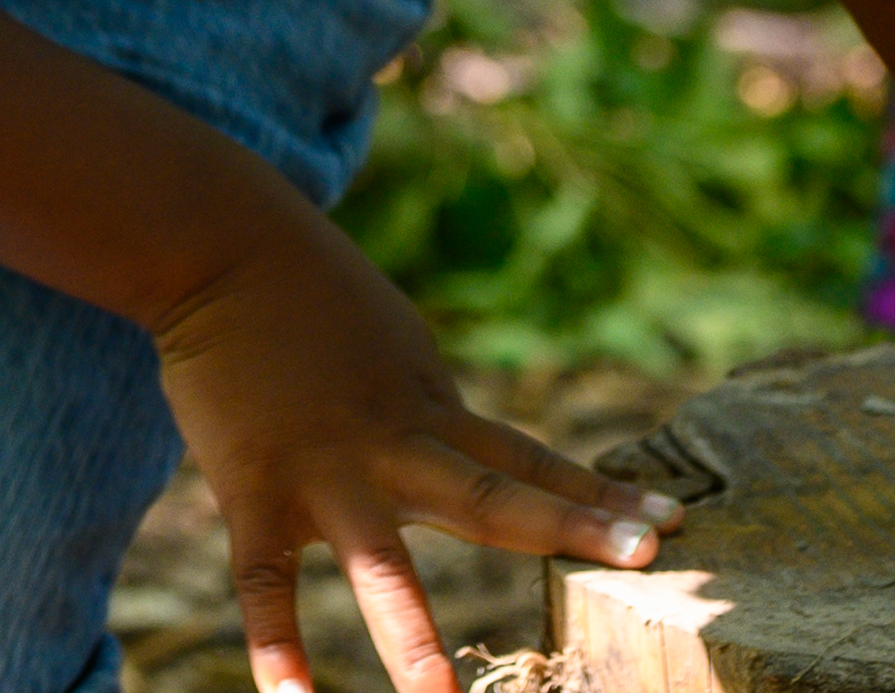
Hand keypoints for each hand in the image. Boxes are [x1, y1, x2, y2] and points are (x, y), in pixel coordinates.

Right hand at [150, 218, 679, 692]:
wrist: (220, 245)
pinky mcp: (255, 488)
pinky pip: (265, 584)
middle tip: (646, 560)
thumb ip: (428, 409)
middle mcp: (394, 444)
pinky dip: (275, 648)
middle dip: (572, 528)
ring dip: (413, 638)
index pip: (531, 459)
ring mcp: (325, 471)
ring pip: (381, 563)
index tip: (673, 524)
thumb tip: (466, 450)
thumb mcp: (392, 344)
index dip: (599, 495)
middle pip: (494, 498)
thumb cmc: (306, 295)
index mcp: (430, 410)